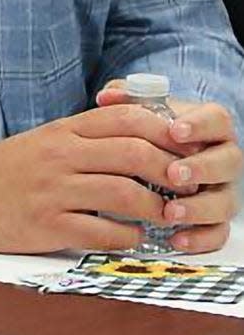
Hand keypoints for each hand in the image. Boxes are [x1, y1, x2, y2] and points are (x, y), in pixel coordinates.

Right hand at [0, 103, 185, 253]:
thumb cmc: (10, 168)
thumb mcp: (49, 138)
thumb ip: (90, 136)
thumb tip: (144, 139)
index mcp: (65, 129)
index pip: (126, 118)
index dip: (164, 131)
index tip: (183, 148)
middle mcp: (62, 155)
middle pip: (133, 153)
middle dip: (170, 171)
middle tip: (186, 186)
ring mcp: (54, 190)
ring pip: (123, 193)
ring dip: (155, 208)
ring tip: (165, 215)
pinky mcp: (47, 225)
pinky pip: (101, 232)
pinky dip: (126, 237)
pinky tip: (132, 237)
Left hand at [97, 84, 241, 253]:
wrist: (150, 164)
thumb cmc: (150, 136)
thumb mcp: (140, 114)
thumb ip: (126, 101)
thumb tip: (106, 95)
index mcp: (209, 128)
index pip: (217, 120)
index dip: (200, 125)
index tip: (175, 131)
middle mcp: (221, 160)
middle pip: (228, 162)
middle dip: (201, 169)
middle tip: (173, 173)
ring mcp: (220, 191)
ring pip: (225, 202)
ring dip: (199, 208)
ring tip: (170, 212)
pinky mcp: (215, 221)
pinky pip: (218, 234)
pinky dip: (199, 239)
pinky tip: (176, 239)